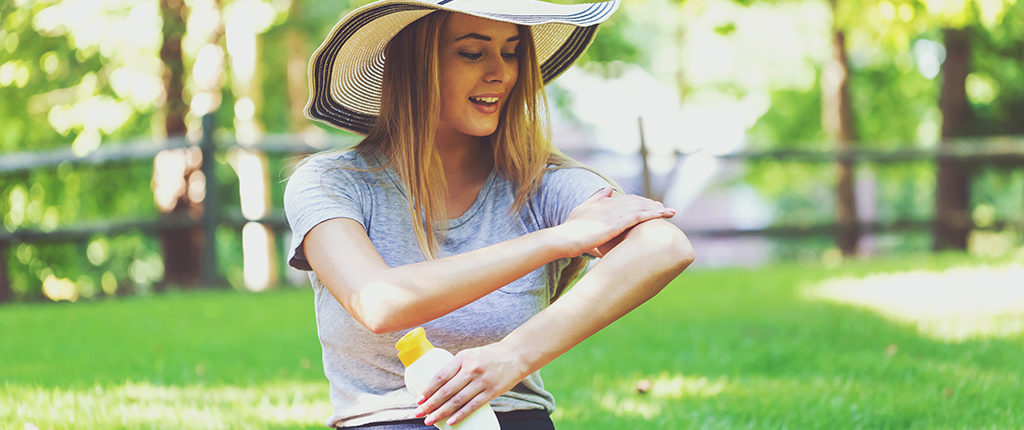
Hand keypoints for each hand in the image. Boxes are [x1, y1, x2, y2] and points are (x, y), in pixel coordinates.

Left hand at [414, 342, 526, 426]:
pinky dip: (460, 415)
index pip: (441, 375)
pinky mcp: (492, 391)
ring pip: (457, 400)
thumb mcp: (471, 355)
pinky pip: (473, 406)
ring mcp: (482, 381)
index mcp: (463, 358)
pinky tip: (450, 422)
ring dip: (441, 412)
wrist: (516, 355)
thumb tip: (439, 386)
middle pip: (446, 390)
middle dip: (430, 404)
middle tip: (419, 413)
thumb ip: (457, 368)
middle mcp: (471, 369)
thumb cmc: (490, 356)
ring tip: (430, 420)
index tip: (418, 399)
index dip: (428, 389)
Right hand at [555, 187, 674, 257]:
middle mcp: (611, 205)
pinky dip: (653, 214)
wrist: (563, 238)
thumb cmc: (570, 230)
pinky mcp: (616, 224)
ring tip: (670, 212)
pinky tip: (663, 215)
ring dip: (657, 208)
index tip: (651, 204)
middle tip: (665, 208)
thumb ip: (596, 199)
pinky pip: (639, 216)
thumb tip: (609, 189)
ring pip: (641, 207)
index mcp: (603, 203)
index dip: (640, 202)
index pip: (626, 200)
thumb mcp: (582, 210)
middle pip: (637, 202)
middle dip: (652, 204)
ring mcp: (614, 214)